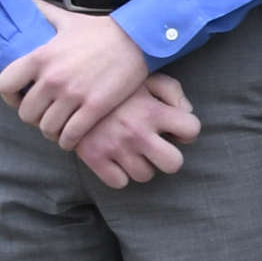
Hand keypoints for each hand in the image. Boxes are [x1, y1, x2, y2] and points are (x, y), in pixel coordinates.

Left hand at [0, 5, 155, 148]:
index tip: (19, 99)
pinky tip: (72, 138)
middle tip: (45, 116)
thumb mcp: (67, 19)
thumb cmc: (102, 30)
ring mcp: (74, 95)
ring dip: (51, 132)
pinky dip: (68, 141)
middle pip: (26, 113)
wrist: (138, 39)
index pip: (5, 85)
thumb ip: (42, 10)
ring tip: (59, 128)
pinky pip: (71, 135)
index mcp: (40, 57)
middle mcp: (52, 78)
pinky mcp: (95, 108)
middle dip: (34, 118)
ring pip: (47, 127)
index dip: (9, 97)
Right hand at [69, 74, 199, 186]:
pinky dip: (119, 174)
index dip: (187, 130)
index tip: (175, 128)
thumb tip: (186, 112)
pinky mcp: (94, 158)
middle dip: (169, 157)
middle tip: (157, 148)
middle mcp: (137, 131)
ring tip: (132, 149)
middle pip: (173, 164)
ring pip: (144, 175)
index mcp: (153, 110)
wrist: (70, 88)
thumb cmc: (115, 84)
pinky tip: (115, 158)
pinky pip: (119, 182)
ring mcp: (115, 147)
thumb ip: (172, 91)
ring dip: (142, 165)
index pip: (191, 129)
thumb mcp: (145, 78)